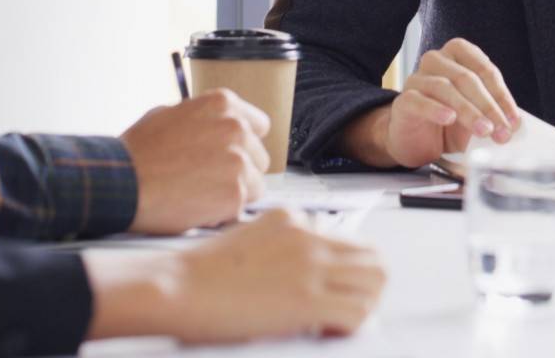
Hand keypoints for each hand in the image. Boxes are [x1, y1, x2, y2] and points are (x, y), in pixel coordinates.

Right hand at [83, 210, 385, 342]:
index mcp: (294, 220)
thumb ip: (283, 243)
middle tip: (345, 311)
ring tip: (336, 324)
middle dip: (369, 288)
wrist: (178, 285)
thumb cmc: (202, 272)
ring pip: (376, 282)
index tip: (333, 294)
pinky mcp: (306, 300)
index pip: (350, 241)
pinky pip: (357, 312)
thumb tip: (303, 264)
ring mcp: (310, 266)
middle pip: (374, 257)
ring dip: (364, 306)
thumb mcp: (249, 237)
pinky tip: (326, 333)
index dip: (349, 273)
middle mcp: (310, 237)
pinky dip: (351, 326)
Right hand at [120, 89, 270, 232]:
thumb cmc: (138, 151)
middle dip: (240, 170)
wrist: (122, 183)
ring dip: (234, 193)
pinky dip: (224, 213)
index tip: (229, 155)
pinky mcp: (235, 194)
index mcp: (223, 104)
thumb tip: (214, 126)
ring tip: (201, 196)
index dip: (243, 143)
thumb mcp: (169, 114)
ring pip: (255, 184)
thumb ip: (202, 118)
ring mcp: (238, 161)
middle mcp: (236, 128)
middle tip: (210, 181)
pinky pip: (242, 208)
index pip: (258, 125)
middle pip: (259, 156)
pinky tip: (197, 208)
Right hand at [344, 38, 520, 168]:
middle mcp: (436, 61)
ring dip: (469, 111)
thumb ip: (491, 113)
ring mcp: (417, 79)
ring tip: (483, 130)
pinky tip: (449, 119)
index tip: (514, 119)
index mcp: (458, 56)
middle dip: (489, 106)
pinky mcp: (404, 100)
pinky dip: (436, 109)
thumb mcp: (474, 115)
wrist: (414, 140)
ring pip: (446, 87)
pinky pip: (420, 101)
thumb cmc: (447, 122)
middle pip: (467, 78)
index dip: (502, 94)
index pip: (484, 69)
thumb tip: (514, 123)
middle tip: (502, 131)